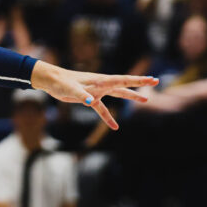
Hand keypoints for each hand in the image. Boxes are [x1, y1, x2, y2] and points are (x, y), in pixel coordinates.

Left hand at [31, 61, 157, 129]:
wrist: (51, 81)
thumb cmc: (60, 82)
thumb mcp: (71, 89)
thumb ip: (82, 95)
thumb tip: (91, 102)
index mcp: (100, 80)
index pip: (123, 80)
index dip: (138, 80)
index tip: (152, 79)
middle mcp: (101, 84)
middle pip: (124, 84)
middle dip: (139, 84)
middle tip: (155, 81)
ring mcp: (96, 91)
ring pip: (117, 94)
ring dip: (130, 97)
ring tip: (145, 99)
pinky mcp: (89, 98)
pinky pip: (102, 108)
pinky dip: (108, 117)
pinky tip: (114, 127)